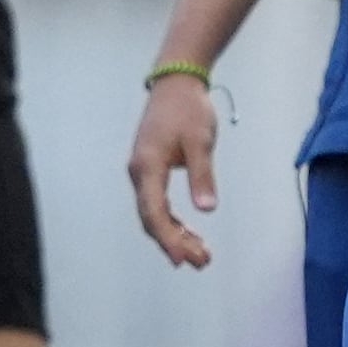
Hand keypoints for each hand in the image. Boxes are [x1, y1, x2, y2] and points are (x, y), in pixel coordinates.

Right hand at [129, 69, 221, 270]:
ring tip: (202, 254)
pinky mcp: (151, 170)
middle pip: (152, 218)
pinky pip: (158, 203)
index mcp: (147, 167)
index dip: (168, 238)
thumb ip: (202, 176)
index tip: (184, 258)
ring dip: (176, 234)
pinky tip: (191, 233)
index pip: (154, 212)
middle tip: (202, 262)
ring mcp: (143, 172)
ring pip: (155, 213)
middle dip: (175, 242)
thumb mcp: (200, 142)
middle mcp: (140, 173)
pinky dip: (174, 220)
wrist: (175, 84)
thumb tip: (207, 210)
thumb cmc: (188, 110)